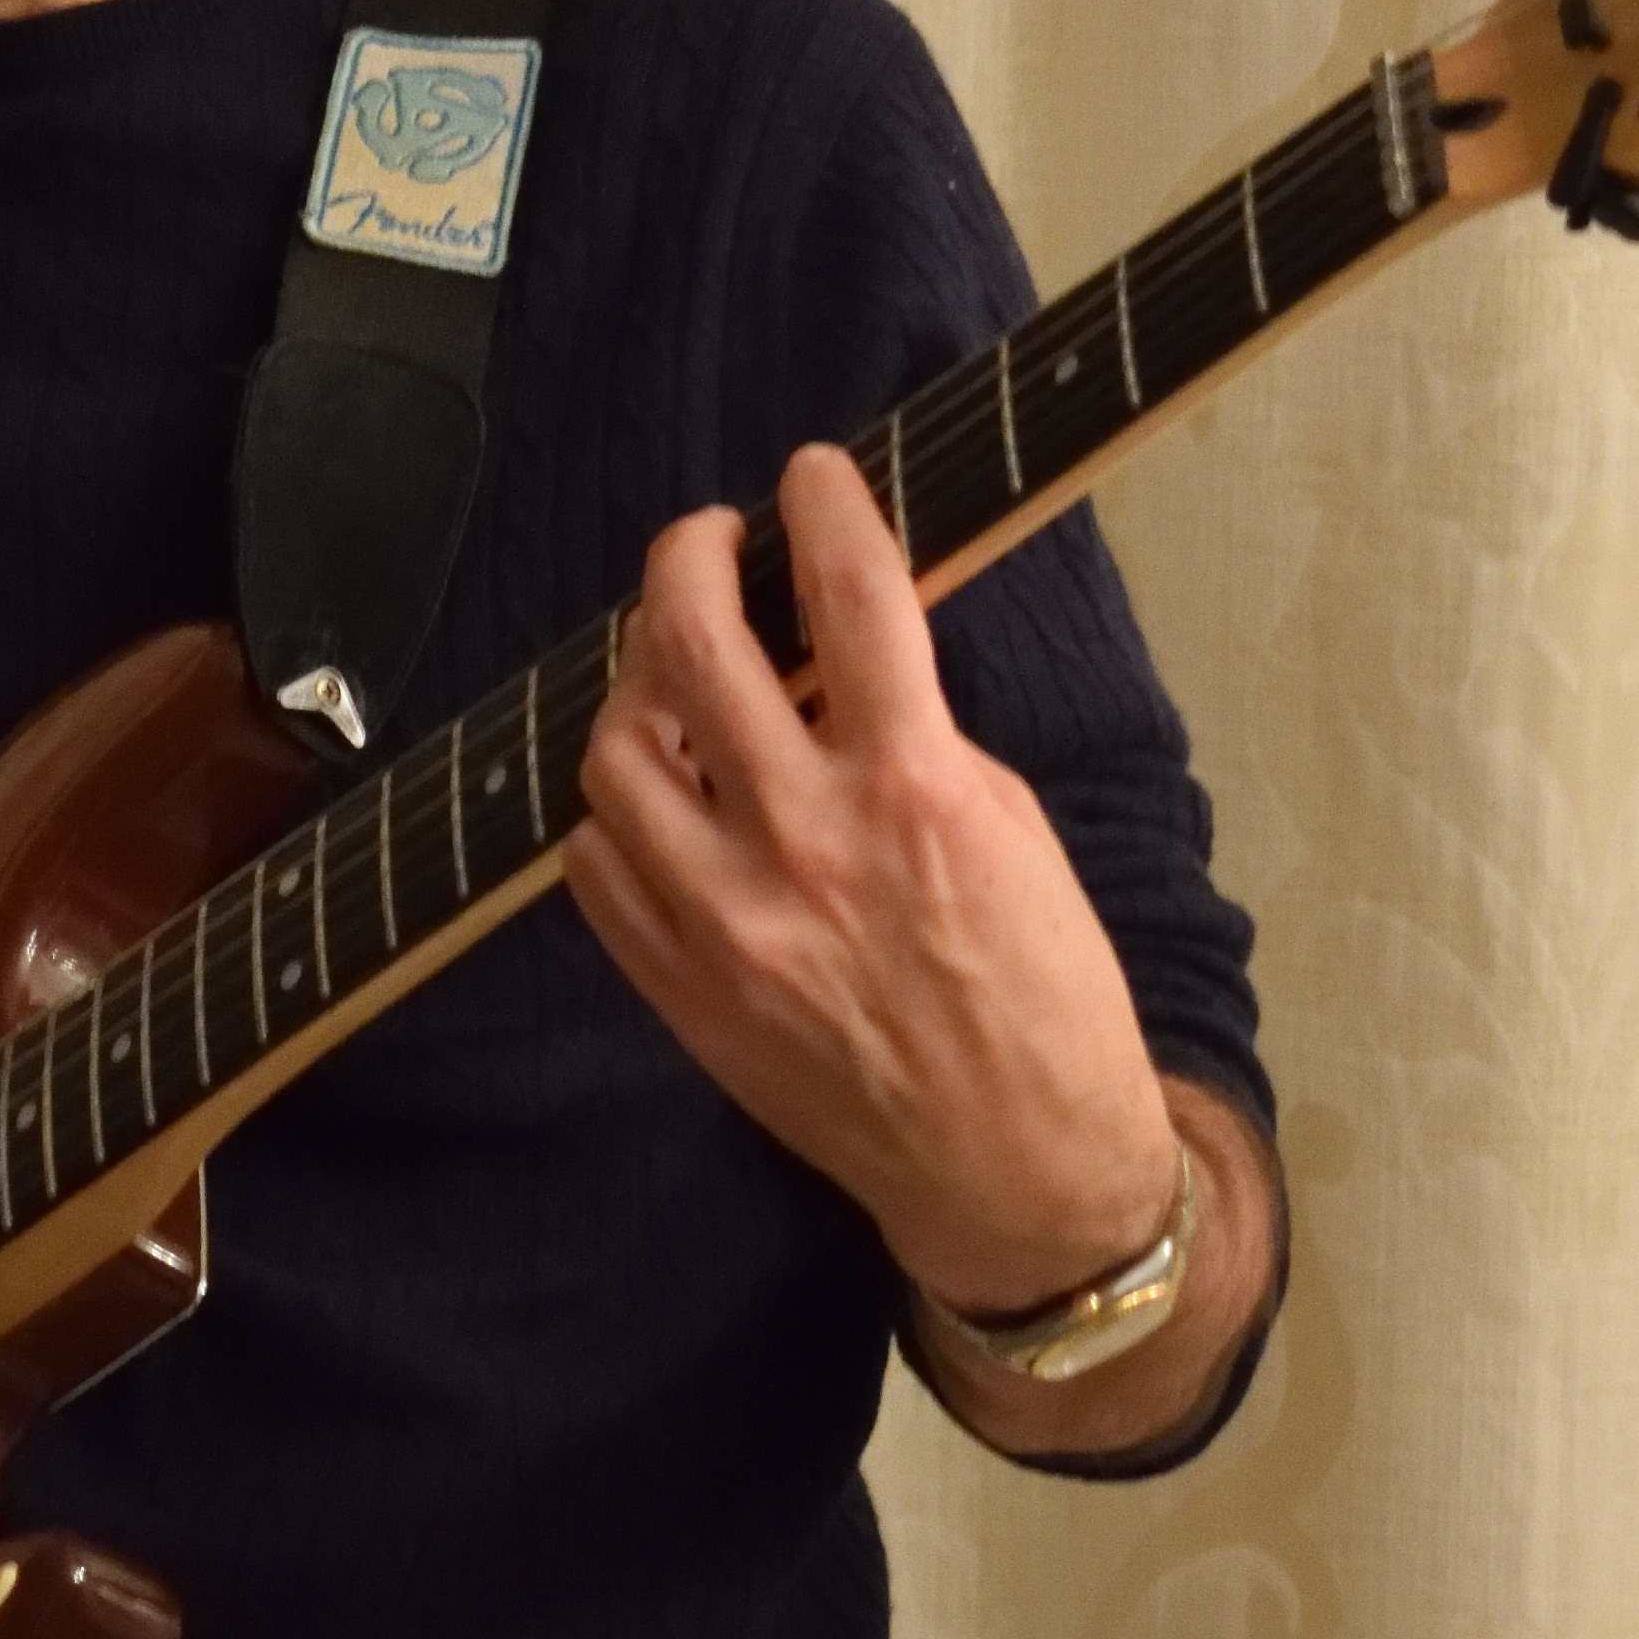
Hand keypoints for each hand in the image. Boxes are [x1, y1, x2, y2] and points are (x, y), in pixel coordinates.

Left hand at [568, 441, 1180, 1310]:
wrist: (1013, 1164)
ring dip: (636, 684)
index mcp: (915, 791)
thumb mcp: (1011, 831)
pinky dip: (619, 806)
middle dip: (689, 559)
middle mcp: (806, 844)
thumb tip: (835, 659)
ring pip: (615, 751)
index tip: (807, 475)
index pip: (852, 600)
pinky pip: (598, 862)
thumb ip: (914, 738)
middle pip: (692, 646)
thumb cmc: (1040, 995)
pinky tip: (657, 790)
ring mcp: (727, 920)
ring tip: (671, 670)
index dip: (822, 510)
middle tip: (707, 542)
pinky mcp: (681, 986)